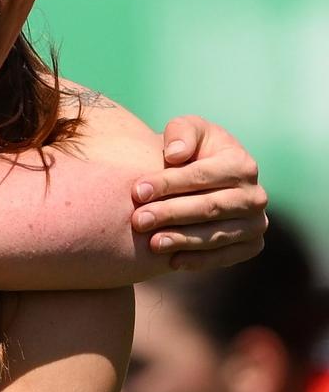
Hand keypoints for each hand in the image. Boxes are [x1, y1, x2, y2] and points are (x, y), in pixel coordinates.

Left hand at [130, 115, 266, 269]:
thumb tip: (175, 155)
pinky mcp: (250, 245)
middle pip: (209, 207)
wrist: (198, 176)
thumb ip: (180, 133)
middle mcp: (255, 195)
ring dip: (182, 240)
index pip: (202, 176)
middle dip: (171, 214)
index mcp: (242, 164)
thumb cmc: (188, 149)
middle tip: (139, 220)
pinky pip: (226, 256)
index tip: (137, 191)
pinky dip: (200, 260)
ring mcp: (255, 222)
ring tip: (152, 242)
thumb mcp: (185, 129)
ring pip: (216, 234)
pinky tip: (173, 262)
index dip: (168, 184)